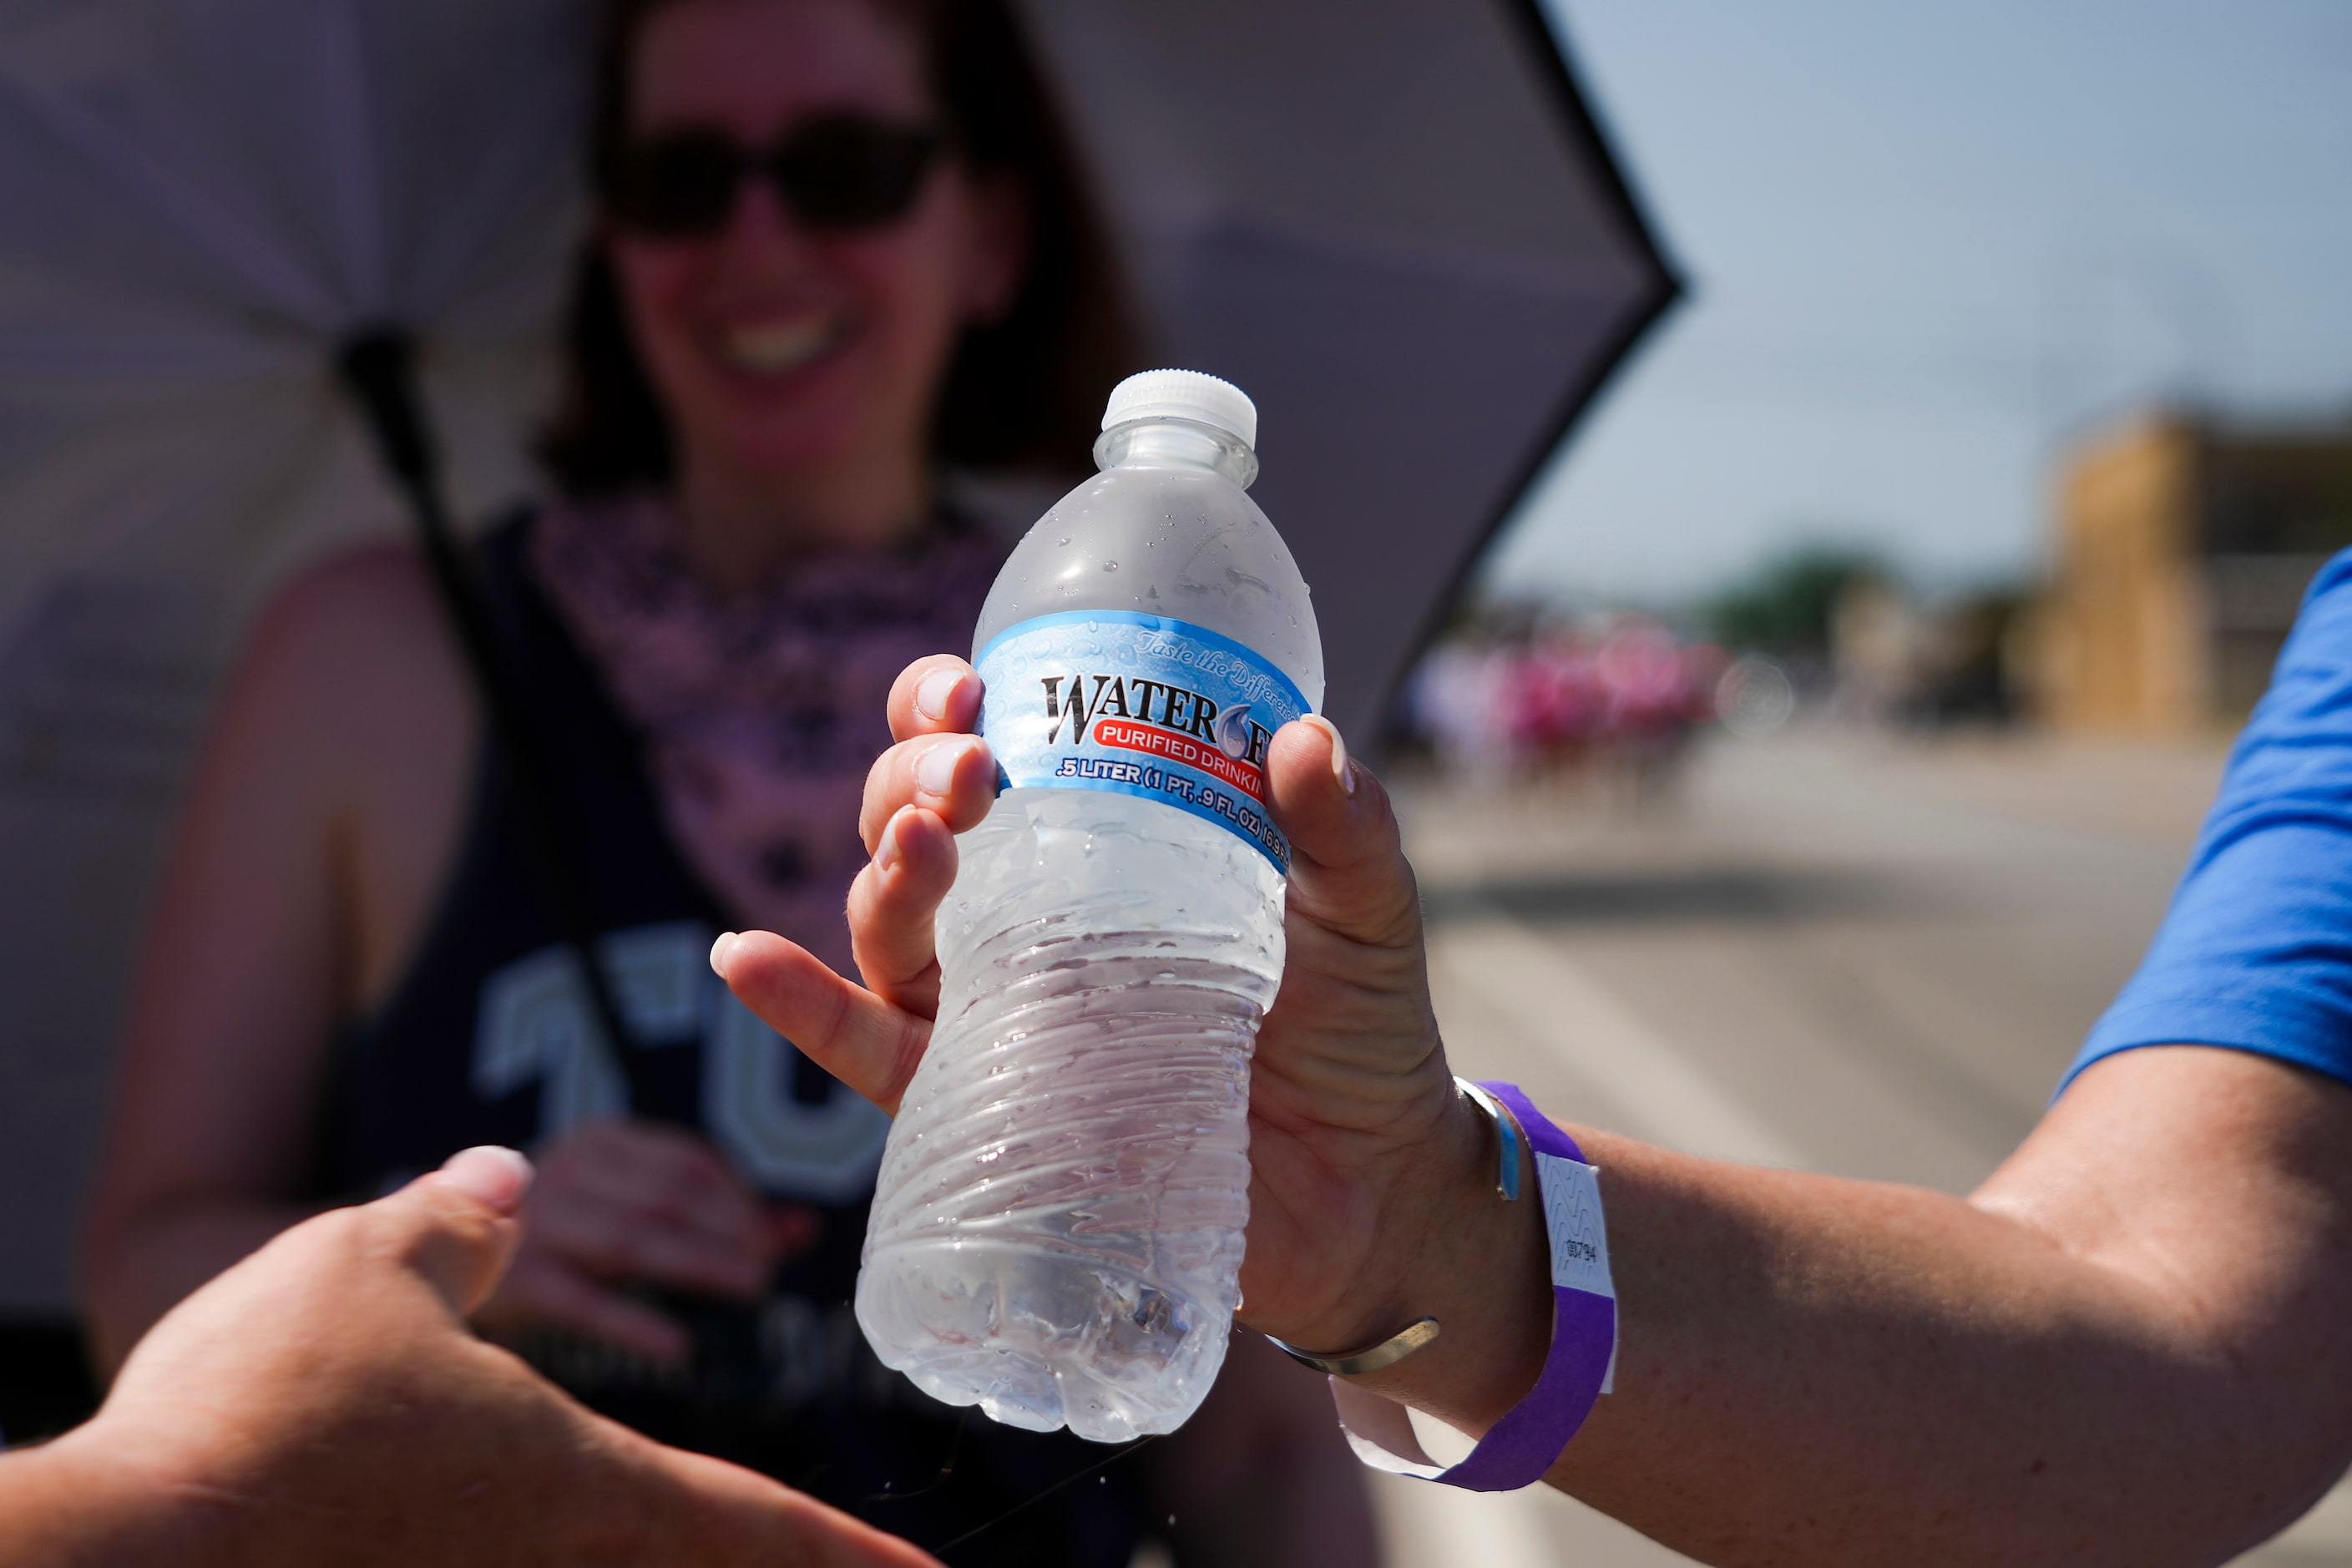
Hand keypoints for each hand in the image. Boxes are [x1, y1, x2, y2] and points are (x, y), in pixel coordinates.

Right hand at [30, 1148, 933, 1566]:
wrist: (127, 1554)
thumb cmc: (266, 1406)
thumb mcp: (372, 1261)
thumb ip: (460, 1221)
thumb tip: (508, 1177)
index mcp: (580, 1481)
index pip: (756, 1523)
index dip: (849, 1553)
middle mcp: (549, 1564)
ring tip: (725, 1560)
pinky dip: (550, 1561)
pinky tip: (535, 1537)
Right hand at [472, 1118, 816, 1362]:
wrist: (430, 1261)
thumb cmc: (562, 1240)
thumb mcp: (629, 1210)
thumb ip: (713, 1216)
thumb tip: (803, 1230)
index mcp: (603, 1143)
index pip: (689, 1162)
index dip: (740, 1201)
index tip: (776, 1242)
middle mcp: (566, 1169)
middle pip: (668, 1197)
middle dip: (728, 1232)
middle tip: (767, 1272)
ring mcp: (533, 1223)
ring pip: (632, 1240)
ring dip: (698, 1264)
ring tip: (751, 1290)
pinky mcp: (510, 1280)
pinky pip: (581, 1301)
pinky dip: (632, 1323)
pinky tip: (677, 1347)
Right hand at [714, 657, 1544, 1423]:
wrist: (1373, 1200)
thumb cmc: (1359, 1038)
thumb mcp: (1366, 915)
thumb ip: (1342, 828)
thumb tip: (1304, 735)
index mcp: (1099, 852)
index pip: (990, 758)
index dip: (945, 710)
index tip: (970, 689)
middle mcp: (1026, 923)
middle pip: (916, 827)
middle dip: (913, 778)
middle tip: (974, 768)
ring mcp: (998, 1017)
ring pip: (889, 928)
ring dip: (880, 871)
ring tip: (926, 842)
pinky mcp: (985, 1115)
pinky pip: (870, 1055)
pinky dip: (798, 1008)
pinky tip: (744, 958)